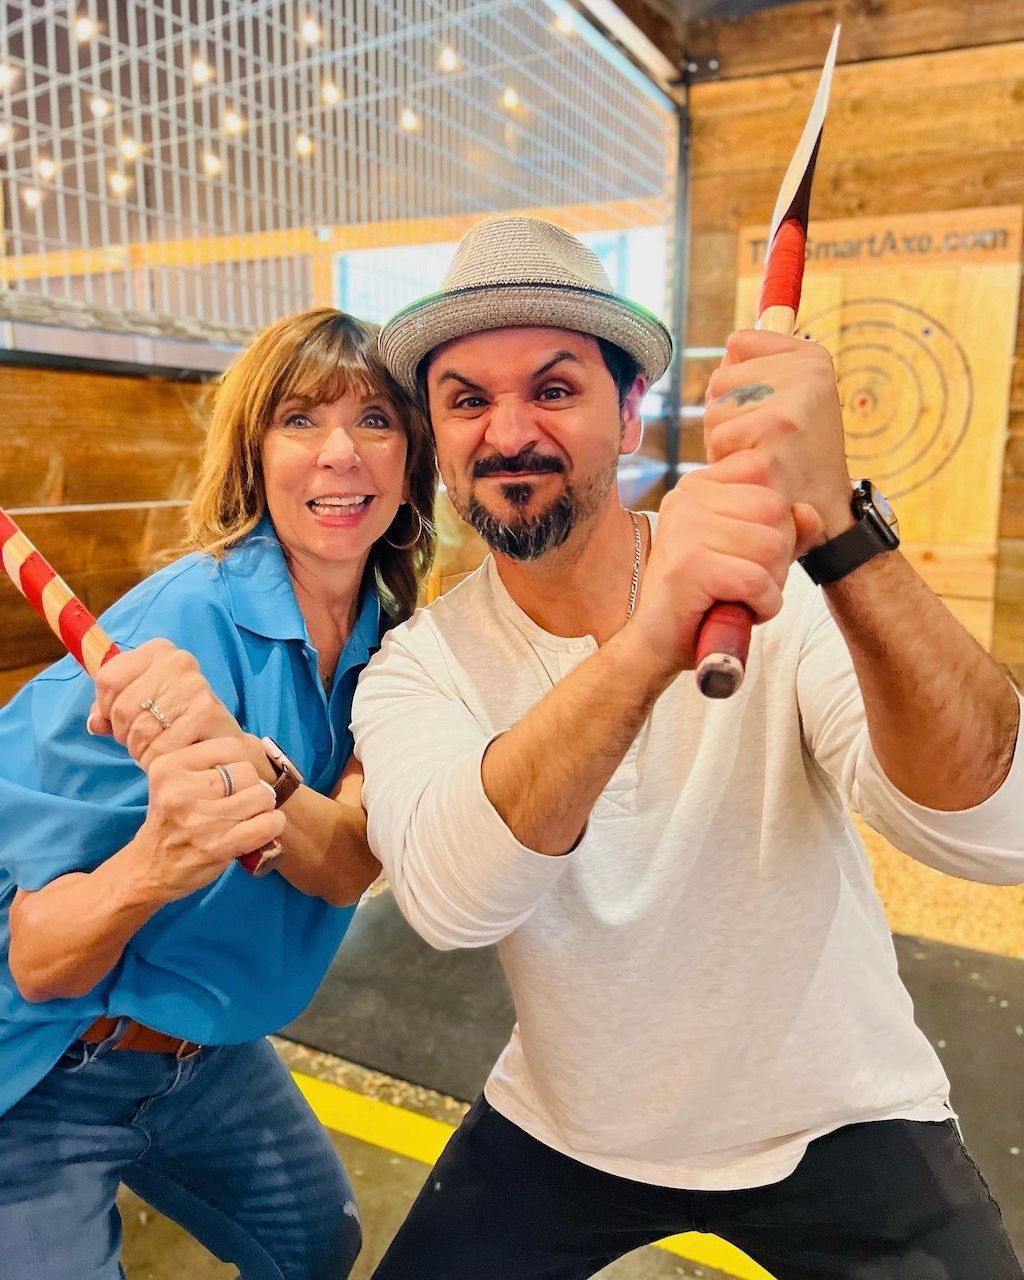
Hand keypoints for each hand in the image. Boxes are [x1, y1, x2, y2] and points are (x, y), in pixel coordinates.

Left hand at [90, 639, 242, 770]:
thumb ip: (108, 709)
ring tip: (156, 748)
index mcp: (159, 651)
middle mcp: (179, 661)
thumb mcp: (140, 704)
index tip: (121, 718)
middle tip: (142, 739)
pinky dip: (156, 761)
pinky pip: (159, 748)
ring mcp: (195, 686)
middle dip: (124, 734)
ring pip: (139, 731)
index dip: (106, 707)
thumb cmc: (176, 720)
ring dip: (140, 750)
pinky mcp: (205, 713)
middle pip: (121, 708)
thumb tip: (95, 723)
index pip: (107, 679)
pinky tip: (170, 756)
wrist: (222, 741)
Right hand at [128, 738, 285, 902]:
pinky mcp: (217, 847)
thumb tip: (257, 749)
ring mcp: (200, 821)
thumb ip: (205, 761)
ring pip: (261, 795)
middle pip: (247, 771)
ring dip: (263, 806)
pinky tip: (261, 828)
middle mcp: (180, 791)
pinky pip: (267, 824)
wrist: (150, 869)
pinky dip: (273, 825)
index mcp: (168, 767)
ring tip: (247, 815)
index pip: (230, 747)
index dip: (239, 762)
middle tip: (240, 800)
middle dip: (251, 785)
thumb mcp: (172, 781)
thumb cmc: (171, 819)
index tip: (232, 778)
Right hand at [628, 449, 820, 672]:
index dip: (776, 513)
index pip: (763, 468)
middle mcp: (686, 499)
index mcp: (697, 486)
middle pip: (775, 509)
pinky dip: (762, 606)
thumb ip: (785, 529)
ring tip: (741, 597)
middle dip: (778, 555)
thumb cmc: (705, 596)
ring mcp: (684, 529)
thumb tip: (808, 512)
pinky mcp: (689, 565)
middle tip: (748, 581)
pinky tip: (742, 612)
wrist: (657, 643)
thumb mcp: (750, 554)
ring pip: (771, 546)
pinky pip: (757, 580)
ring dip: (771, 584)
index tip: (748, 547)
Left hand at [703, 329, 853, 540]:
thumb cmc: (796, 460)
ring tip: (760, 458)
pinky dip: (727, 463)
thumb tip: (734, 341)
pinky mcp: (775, 432)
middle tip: (763, 444)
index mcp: (813, 356)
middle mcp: (808, 371)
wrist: (824, 516)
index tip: (772, 414)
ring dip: (726, 442)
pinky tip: (758, 473)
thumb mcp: (793, 399)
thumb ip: (761, 367)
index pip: (738, 345)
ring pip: (715, 411)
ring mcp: (793, 400)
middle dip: (728, 418)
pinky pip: (718, 440)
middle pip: (720, 380)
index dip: (740, 386)